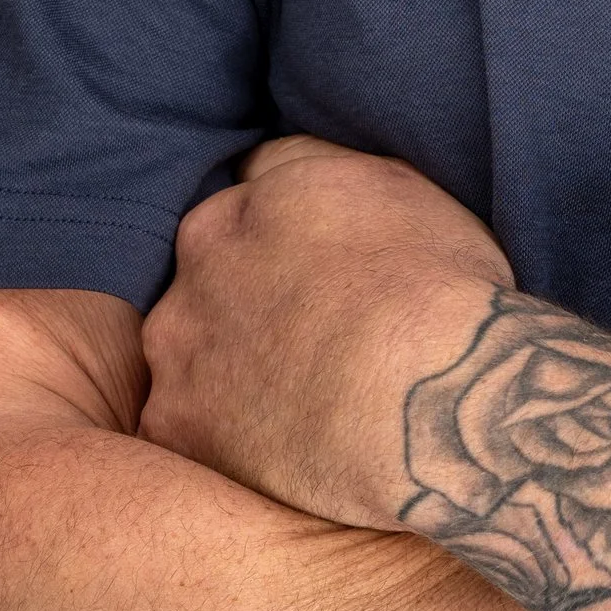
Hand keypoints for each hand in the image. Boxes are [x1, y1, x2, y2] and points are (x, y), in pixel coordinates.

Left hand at [140, 135, 511, 532]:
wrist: (430, 403)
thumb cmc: (433, 288)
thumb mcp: (389, 182)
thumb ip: (312, 161)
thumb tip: (265, 163)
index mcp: (240, 210)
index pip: (238, 214)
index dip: (281, 246)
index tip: (319, 278)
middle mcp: (191, 274)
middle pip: (205, 286)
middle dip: (243, 306)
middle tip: (313, 344)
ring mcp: (176, 354)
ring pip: (190, 358)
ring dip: (228, 373)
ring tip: (303, 406)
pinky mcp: (177, 429)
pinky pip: (188, 430)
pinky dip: (223, 439)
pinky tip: (280, 449)